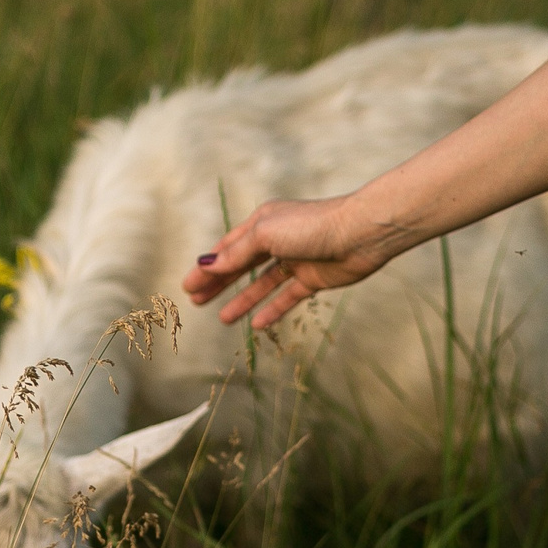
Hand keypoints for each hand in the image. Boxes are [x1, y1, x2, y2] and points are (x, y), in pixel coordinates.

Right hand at [181, 194, 408, 328]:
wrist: (361, 234)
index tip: (187, 285)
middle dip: (219, 284)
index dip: (207, 267)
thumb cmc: (312, 226)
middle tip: (196, 302)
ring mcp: (296, 260)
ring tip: (223, 318)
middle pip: (241, 266)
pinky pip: (287, 297)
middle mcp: (278, 240)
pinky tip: (257, 324)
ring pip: (262, 283)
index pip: (227, 249)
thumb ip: (237, 253)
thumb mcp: (266, 235)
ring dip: (243, 300)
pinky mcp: (314, 279)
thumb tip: (206, 265)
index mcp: (263, 223)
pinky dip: (272, 309)